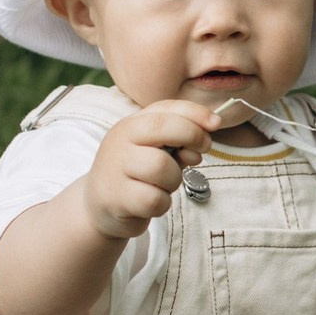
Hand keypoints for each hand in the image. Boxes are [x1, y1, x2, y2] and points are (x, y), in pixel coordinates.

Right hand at [82, 101, 220, 240]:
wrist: (99, 207)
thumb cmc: (137, 174)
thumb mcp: (157, 151)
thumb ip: (179, 141)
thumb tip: (204, 138)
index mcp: (132, 124)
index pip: (165, 108)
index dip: (194, 112)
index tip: (216, 123)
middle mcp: (120, 141)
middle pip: (163, 127)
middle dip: (191, 136)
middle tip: (198, 154)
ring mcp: (115, 168)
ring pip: (162, 167)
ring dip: (174, 180)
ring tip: (163, 185)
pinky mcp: (115, 198)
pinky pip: (155, 199)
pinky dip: (162, 203)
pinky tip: (152, 202)